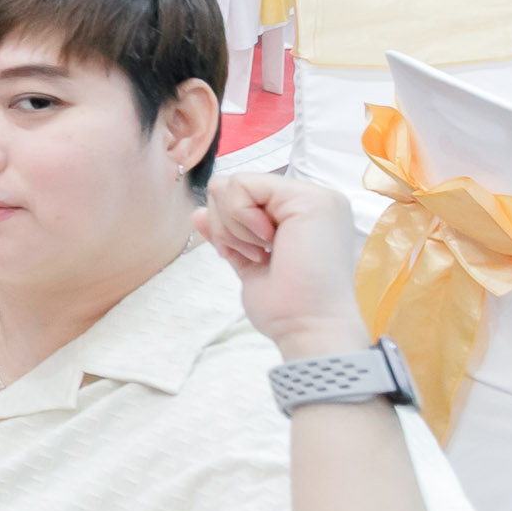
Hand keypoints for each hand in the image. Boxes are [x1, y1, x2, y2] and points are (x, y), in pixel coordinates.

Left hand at [195, 171, 371, 359]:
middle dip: (225, 225)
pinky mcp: (309, 198)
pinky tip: (267, 243)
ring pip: (232, 183)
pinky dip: (239, 218)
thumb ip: (227, 234)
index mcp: (300, 213)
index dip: (227, 225)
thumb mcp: (247, 263)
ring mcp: (314, 196)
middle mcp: (311, 199)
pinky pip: (242, 185)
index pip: (241, 196)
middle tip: (255, 255)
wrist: (308, 327)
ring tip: (263, 252)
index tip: (247, 256)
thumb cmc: (286, 306)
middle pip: (232, 186)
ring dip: (233, 226)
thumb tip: (198, 213)